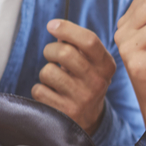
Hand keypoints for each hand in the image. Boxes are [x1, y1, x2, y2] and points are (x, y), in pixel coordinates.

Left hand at [33, 19, 115, 133]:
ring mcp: (82, 99)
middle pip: (65, 53)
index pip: (89, 41)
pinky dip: (40, 89)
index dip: (67, 29)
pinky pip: (39, 90)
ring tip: (54, 79)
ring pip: (48, 72)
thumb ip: (77, 44)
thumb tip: (56, 28)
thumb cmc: (85, 81)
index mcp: (106, 66)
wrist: (90, 119)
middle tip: (51, 54)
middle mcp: (97, 82)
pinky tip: (51, 94)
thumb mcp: (91, 63)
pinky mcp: (66, 112)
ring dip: (45, 72)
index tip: (51, 25)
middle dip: (50, 50)